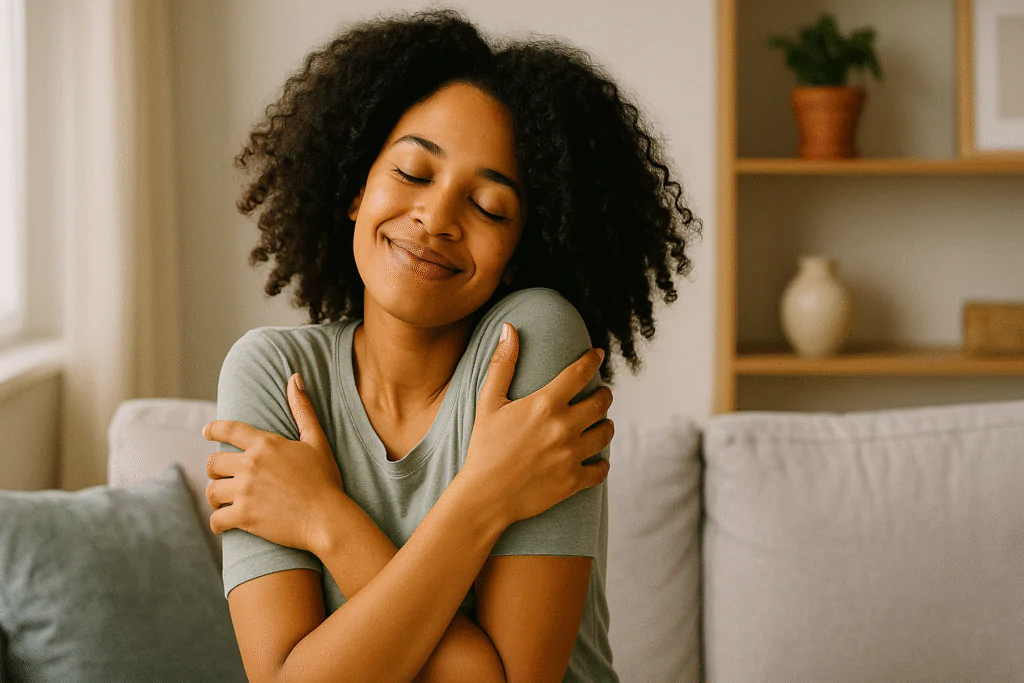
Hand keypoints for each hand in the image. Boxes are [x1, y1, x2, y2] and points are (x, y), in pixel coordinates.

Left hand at [202, 372, 344, 553]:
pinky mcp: (244, 516)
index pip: (229, 430)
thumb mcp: (316, 440)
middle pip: (213, 462)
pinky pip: (216, 519)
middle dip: (214, 469)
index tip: (206, 432)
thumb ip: (302, 409)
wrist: (327, 518)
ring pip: (212, 491)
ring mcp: (245, 491)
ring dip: (215, 496)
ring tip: (221, 501)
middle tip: (221, 476)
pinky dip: (218, 523)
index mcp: (266, 444)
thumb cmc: (325, 479)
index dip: (214, 429)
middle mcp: (251, 464)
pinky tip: (224, 523)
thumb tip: (295, 377)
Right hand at [460, 322, 612, 525]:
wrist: (484, 496)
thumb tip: (509, 328)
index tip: (597, 354)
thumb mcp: (488, 403)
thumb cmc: (483, 447)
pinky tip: (596, 459)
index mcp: (544, 405)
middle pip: (601, 402)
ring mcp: (571, 455)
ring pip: (606, 432)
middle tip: (600, 393)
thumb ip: (502, 364)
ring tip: (599, 423)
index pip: (579, 372)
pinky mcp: (574, 481)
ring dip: (605, 424)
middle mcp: (563, 428)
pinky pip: (602, 469)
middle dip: (603, 394)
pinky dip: (602, 463)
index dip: (592, 359)